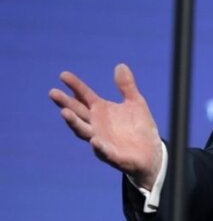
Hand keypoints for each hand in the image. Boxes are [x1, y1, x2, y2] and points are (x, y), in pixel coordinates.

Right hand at [49, 64, 162, 188]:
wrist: (151, 152)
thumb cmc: (139, 127)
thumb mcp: (135, 103)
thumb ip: (126, 86)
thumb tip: (120, 65)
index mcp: (101, 110)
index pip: (84, 96)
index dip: (75, 86)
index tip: (63, 75)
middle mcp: (96, 124)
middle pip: (78, 112)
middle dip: (66, 103)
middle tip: (53, 93)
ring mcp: (101, 140)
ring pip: (83, 131)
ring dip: (74, 123)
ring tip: (64, 112)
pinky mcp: (112, 155)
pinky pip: (104, 152)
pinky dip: (99, 147)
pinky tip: (95, 141)